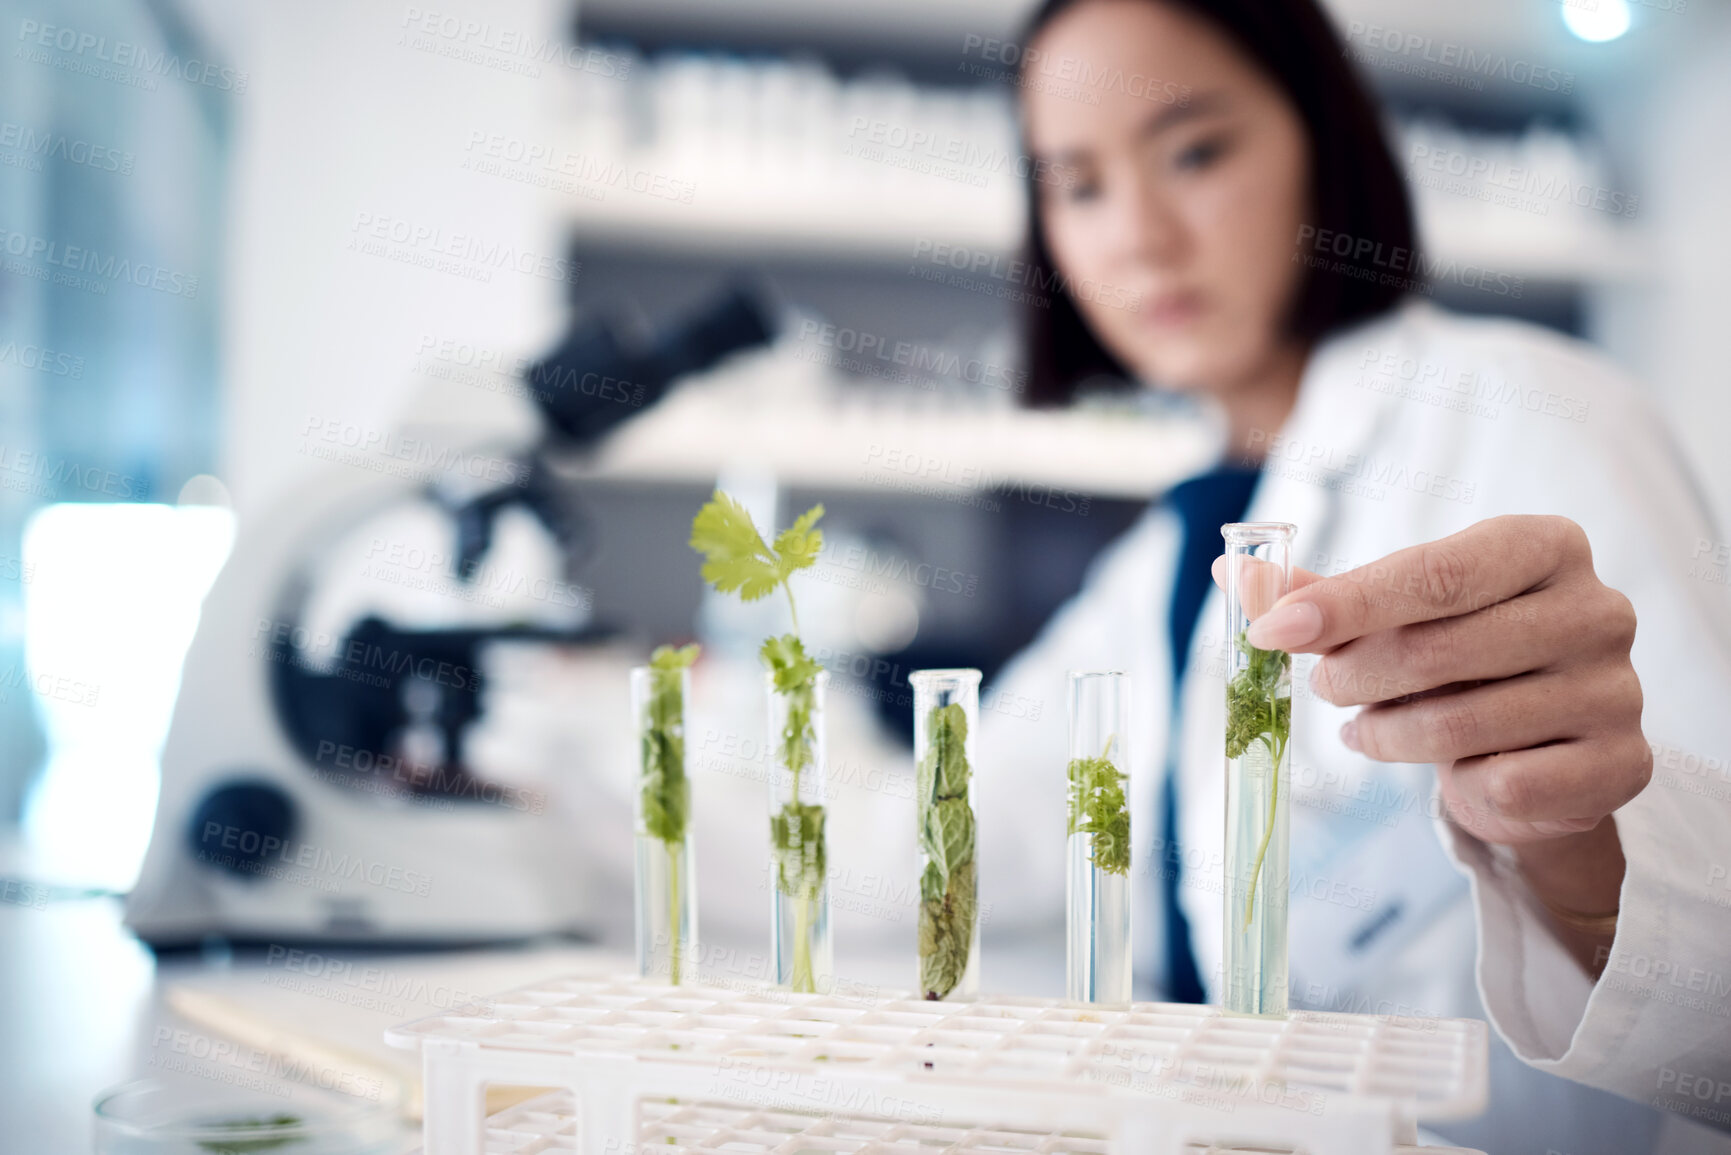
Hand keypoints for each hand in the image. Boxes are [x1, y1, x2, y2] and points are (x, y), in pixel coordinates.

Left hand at [1213, 516, 1643, 967]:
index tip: (1271, 631)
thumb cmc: (1461, 656)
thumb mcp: (1395, 611)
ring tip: (1368, 729)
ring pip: (1459, 723)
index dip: (1344, 605)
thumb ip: (1317, 593)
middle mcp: (1597, 609)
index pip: (1432, 573)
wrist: (1544, 745)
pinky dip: (1455, 783)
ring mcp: (1618, 690)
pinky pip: (1504, 783)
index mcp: (1544, 545)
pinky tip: (1451, 767)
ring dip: (1388, 734)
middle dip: (1354, 675)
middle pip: (1438, 648)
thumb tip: (1228, 570)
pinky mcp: (1622, 766)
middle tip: (1325, 688)